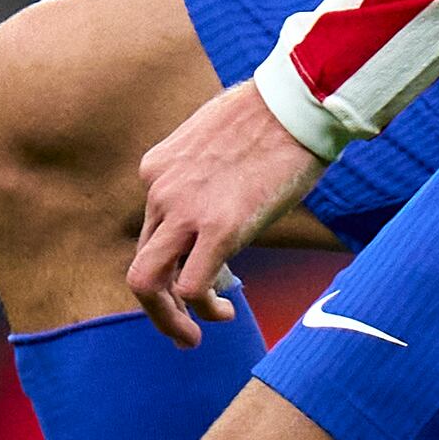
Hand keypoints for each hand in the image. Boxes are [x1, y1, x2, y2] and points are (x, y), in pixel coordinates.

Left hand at [129, 83, 322, 343]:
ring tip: (193, 338)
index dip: (176, 262)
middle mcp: (159, 190)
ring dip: (167, 320)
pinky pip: (191, 287)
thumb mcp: (220, 139)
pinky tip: (226, 314)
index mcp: (158, 169)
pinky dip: (203, 311)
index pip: (151, 233)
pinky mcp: (219, 228)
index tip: (209, 272)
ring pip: (147, 283)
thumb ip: (209, 174)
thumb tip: (229, 202)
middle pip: (140, 263)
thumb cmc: (274, 114)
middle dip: (157, 305)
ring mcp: (184, 211)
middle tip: (182, 327)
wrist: (297, 101)